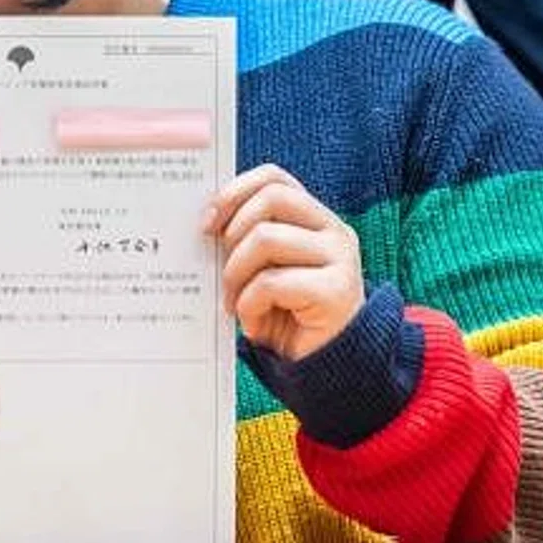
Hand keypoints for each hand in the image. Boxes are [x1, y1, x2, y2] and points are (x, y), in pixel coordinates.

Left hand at [203, 164, 364, 362]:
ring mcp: (340, 258)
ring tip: (234, 302)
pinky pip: (272, 282)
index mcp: (313, 218)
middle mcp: (333, 230)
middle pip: (270, 199)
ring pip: (266, 238)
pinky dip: (250, 304)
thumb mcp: (261, 268)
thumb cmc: (283, 313)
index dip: (235, 191)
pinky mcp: (336, 291)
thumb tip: (202, 221)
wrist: (322, 364)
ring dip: (236, 274)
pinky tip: (254, 323)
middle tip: (221, 272)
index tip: (206, 222)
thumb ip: (244, 239)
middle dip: (232, 233)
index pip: (274, 178)